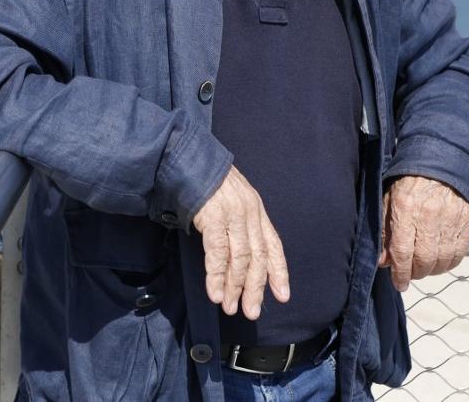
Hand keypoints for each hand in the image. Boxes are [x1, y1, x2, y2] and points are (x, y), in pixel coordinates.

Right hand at [192, 166, 289, 319]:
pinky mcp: (213, 217)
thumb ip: (237, 220)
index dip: (278, 271)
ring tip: (230, 307)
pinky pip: (217, 254)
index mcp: (256, 208)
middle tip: (252, 311)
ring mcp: (232, 215)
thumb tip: (236, 252)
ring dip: (235, 287)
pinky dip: (216, 276)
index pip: (273, 245)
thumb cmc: (204, 179)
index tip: (282, 295)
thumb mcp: (231, 196)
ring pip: (240, 260)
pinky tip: (215, 292)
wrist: (186, 157)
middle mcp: (249, 212)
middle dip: (256, 288)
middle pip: (258, 257)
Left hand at [378, 175, 468, 290]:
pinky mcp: (466, 221)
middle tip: (410, 275)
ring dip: (432, 271)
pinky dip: (449, 264)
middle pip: (425, 259)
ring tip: (423, 268)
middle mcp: (429, 215)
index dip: (400, 272)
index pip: (403, 250)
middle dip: (416, 273)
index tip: (399, 284)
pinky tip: (440, 262)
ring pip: (443, 260)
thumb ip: (384, 230)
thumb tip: (383, 260)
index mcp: (405, 208)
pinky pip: (459, 253)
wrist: (441, 163)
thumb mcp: (389, 200)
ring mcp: (450, 218)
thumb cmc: (409, 183)